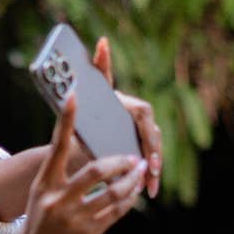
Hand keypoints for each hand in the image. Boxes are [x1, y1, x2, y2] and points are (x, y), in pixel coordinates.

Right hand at [12, 93, 148, 233]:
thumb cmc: (40, 218)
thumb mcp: (42, 192)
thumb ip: (61, 174)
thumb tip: (83, 148)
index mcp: (45, 183)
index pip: (56, 145)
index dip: (66, 120)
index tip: (74, 94)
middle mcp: (57, 199)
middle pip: (96, 170)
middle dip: (119, 162)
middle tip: (132, 156)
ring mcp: (73, 218)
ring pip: (113, 193)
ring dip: (131, 180)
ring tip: (140, 171)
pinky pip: (116, 212)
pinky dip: (129, 199)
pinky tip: (135, 191)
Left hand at [91, 37, 163, 198]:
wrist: (80, 129)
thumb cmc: (85, 109)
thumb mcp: (89, 94)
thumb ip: (99, 71)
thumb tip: (104, 42)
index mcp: (128, 105)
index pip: (144, 115)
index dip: (149, 132)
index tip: (150, 150)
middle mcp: (139, 118)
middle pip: (152, 136)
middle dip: (154, 154)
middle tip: (151, 170)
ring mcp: (141, 133)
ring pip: (154, 150)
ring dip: (154, 169)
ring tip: (151, 186)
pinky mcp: (139, 147)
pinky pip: (149, 161)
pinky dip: (150, 176)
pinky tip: (150, 191)